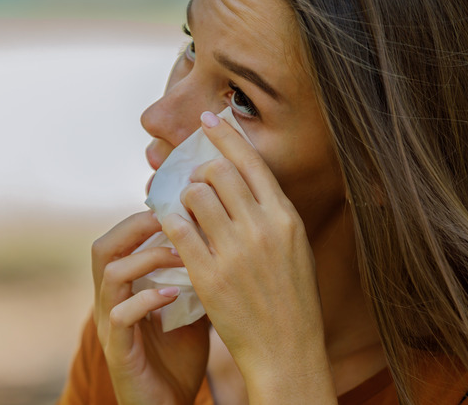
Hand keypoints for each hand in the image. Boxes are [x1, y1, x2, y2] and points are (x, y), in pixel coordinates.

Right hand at [92, 211, 209, 404]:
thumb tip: (222, 239)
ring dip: (148, 258)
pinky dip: (147, 298)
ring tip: (181, 255)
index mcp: (125, 287)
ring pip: (110, 274)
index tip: (180, 205)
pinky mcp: (118, 350)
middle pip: (103, 246)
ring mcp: (110, 325)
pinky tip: (175, 294)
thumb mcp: (191, 307)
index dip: (144, 217)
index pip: (120, 238)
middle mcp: (110, 301)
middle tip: (173, 218)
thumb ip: (196, 275)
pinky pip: (119, 315)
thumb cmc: (179, 355)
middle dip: (137, 226)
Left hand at [161, 112, 336, 403]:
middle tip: (195, 181)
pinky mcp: (207, 274)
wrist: (285, 348)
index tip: (208, 120)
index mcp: (286, 218)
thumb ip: (274, 214)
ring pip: (194, 196)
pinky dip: (171, 222)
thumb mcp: (297, 248)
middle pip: (218, 172)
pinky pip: (178, 230)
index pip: (251, 162)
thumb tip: (247, 183)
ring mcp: (233, 251)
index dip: (226, 136)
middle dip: (200, 170)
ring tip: (186, 209)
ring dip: (184, 196)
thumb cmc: (293, 299)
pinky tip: (172, 226)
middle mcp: (261, 228)